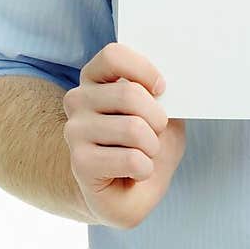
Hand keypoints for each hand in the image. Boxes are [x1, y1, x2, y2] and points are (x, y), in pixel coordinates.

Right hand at [63, 42, 185, 229]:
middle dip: (157, 119)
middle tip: (156, 133)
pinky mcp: (80, 162)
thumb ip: (164, 94)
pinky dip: (146, 169)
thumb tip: (175, 82)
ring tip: (144, 155)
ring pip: (133, 128)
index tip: (162, 89)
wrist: (131, 193)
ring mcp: (75, 131)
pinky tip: (135, 173)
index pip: (113, 55)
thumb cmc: (147, 145)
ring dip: (152, 147)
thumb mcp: (163, 112)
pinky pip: (131, 159)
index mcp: (95, 79)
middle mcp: (78, 100)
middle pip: (129, 93)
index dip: (144, 70)